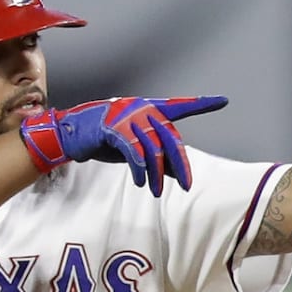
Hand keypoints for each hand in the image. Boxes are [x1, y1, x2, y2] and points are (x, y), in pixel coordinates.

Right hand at [19, 96, 228, 195]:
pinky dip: (139, 169)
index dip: (200, 104)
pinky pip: (134, 151)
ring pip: (153, 148)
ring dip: (156, 174)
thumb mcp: (134, 150)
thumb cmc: (103, 141)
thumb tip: (178, 174)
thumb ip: (156, 157)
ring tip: (154, 191)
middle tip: (187, 185)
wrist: (69, 136)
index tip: (222, 101)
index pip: (179, 106)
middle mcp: (140, 108)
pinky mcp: (112, 128)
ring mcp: (126, 116)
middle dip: (180, 164)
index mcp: (148, 109)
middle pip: (170, 137)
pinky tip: (140, 182)